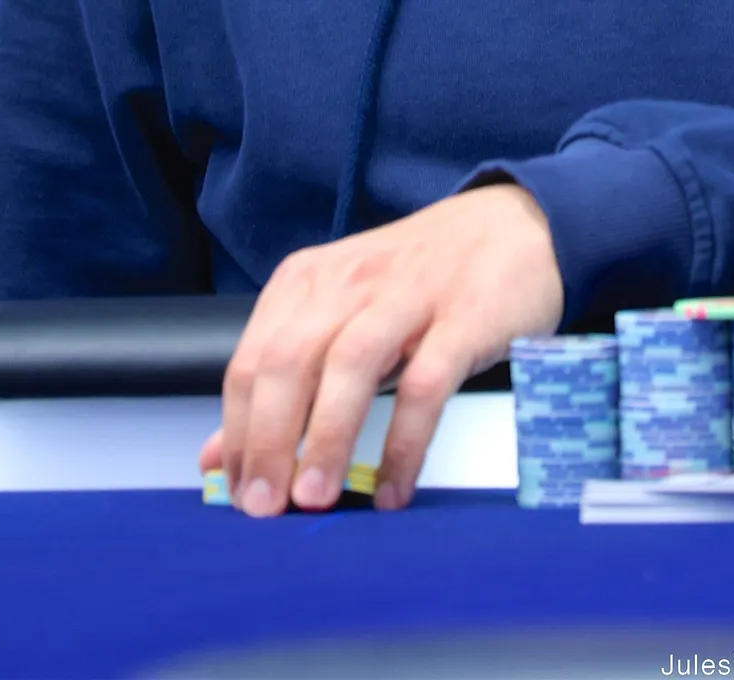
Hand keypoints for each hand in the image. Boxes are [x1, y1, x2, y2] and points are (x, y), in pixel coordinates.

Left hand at [198, 184, 562, 515]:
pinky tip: (393, 490)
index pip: (251, 360)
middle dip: (268, 438)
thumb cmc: (420, 282)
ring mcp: (409, 297)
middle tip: (264, 507)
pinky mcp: (464, 319)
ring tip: (314, 499)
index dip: (237, 432)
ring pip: (351, 365)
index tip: (237, 494)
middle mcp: (351, 282)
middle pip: (290, 360)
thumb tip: (219, 458)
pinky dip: (405, 442)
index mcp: (310, 281)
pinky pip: (427, 384)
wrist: (514, 226)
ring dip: (326, 436)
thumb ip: (283, 384)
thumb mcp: (343, 319)